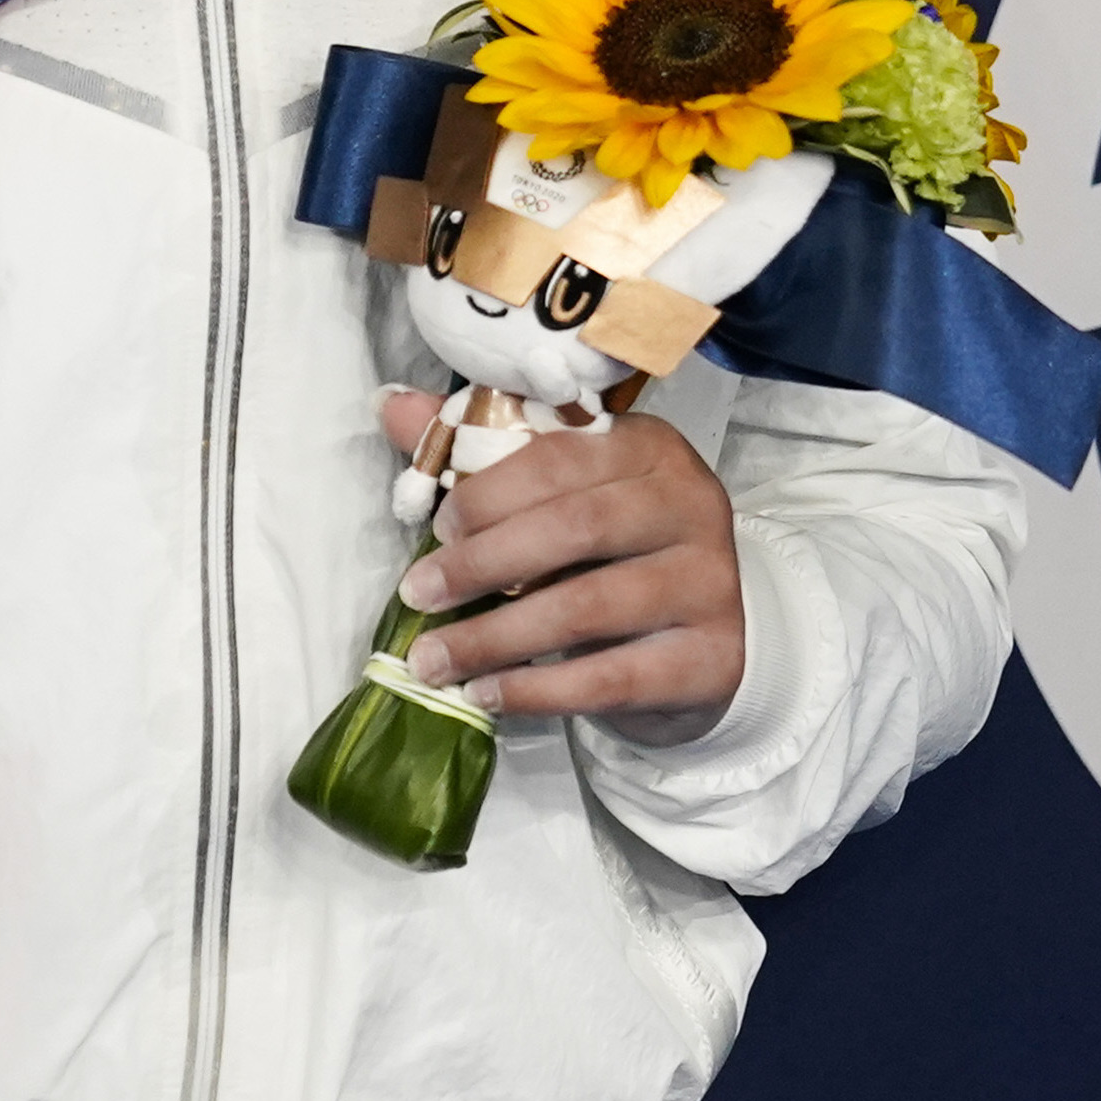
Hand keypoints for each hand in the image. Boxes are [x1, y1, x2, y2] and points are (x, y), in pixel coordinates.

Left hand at [375, 389, 744, 742]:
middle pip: (576, 527)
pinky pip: (610, 678)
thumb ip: (482, 449)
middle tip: (417, 593)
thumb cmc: (619, 552)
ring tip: (432, 660)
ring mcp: (707, 584)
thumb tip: (390, 407)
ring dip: (496, 636)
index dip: (489, 492)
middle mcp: (689, 506)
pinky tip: (486, 694)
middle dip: (483, 562)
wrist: (709, 634)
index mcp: (648, 449)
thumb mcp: (562, 493)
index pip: (562, 456)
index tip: (434, 528)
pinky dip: (537, 689)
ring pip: (589, 607)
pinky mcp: (709, 659)